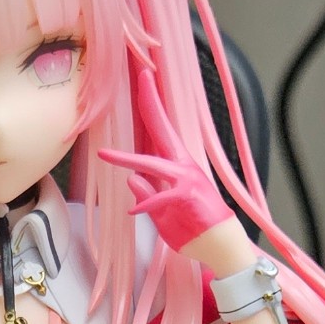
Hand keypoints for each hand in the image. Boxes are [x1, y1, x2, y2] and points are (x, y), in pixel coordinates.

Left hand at [99, 69, 254, 271]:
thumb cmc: (194, 229)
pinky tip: (132, 212)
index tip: (143, 80)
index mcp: (177, 166)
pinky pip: (161, 199)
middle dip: (151, 103)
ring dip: (127, 159)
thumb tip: (132, 180)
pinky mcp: (187, 199)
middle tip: (142, 76)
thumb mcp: (163, 212)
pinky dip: (146, 204)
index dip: (151, 106)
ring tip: (103, 154)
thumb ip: (148, 195)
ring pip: (153, 164)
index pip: (160, 131)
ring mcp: (186, 181)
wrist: (221, 247)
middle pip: (162, 129)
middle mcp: (182, 167)